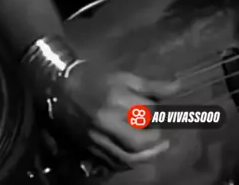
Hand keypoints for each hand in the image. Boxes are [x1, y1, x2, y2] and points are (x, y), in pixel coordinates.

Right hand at [50, 59, 179, 167]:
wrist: (61, 87)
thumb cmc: (96, 77)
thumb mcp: (124, 76)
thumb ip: (152, 86)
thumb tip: (177, 88)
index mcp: (117, 100)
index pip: (148, 114)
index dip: (159, 114)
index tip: (164, 112)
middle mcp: (108, 122)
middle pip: (139, 142)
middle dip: (154, 139)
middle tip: (160, 132)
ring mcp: (98, 138)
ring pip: (128, 158)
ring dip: (147, 155)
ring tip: (158, 147)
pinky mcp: (91, 148)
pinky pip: (115, 163)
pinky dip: (130, 161)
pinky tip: (138, 154)